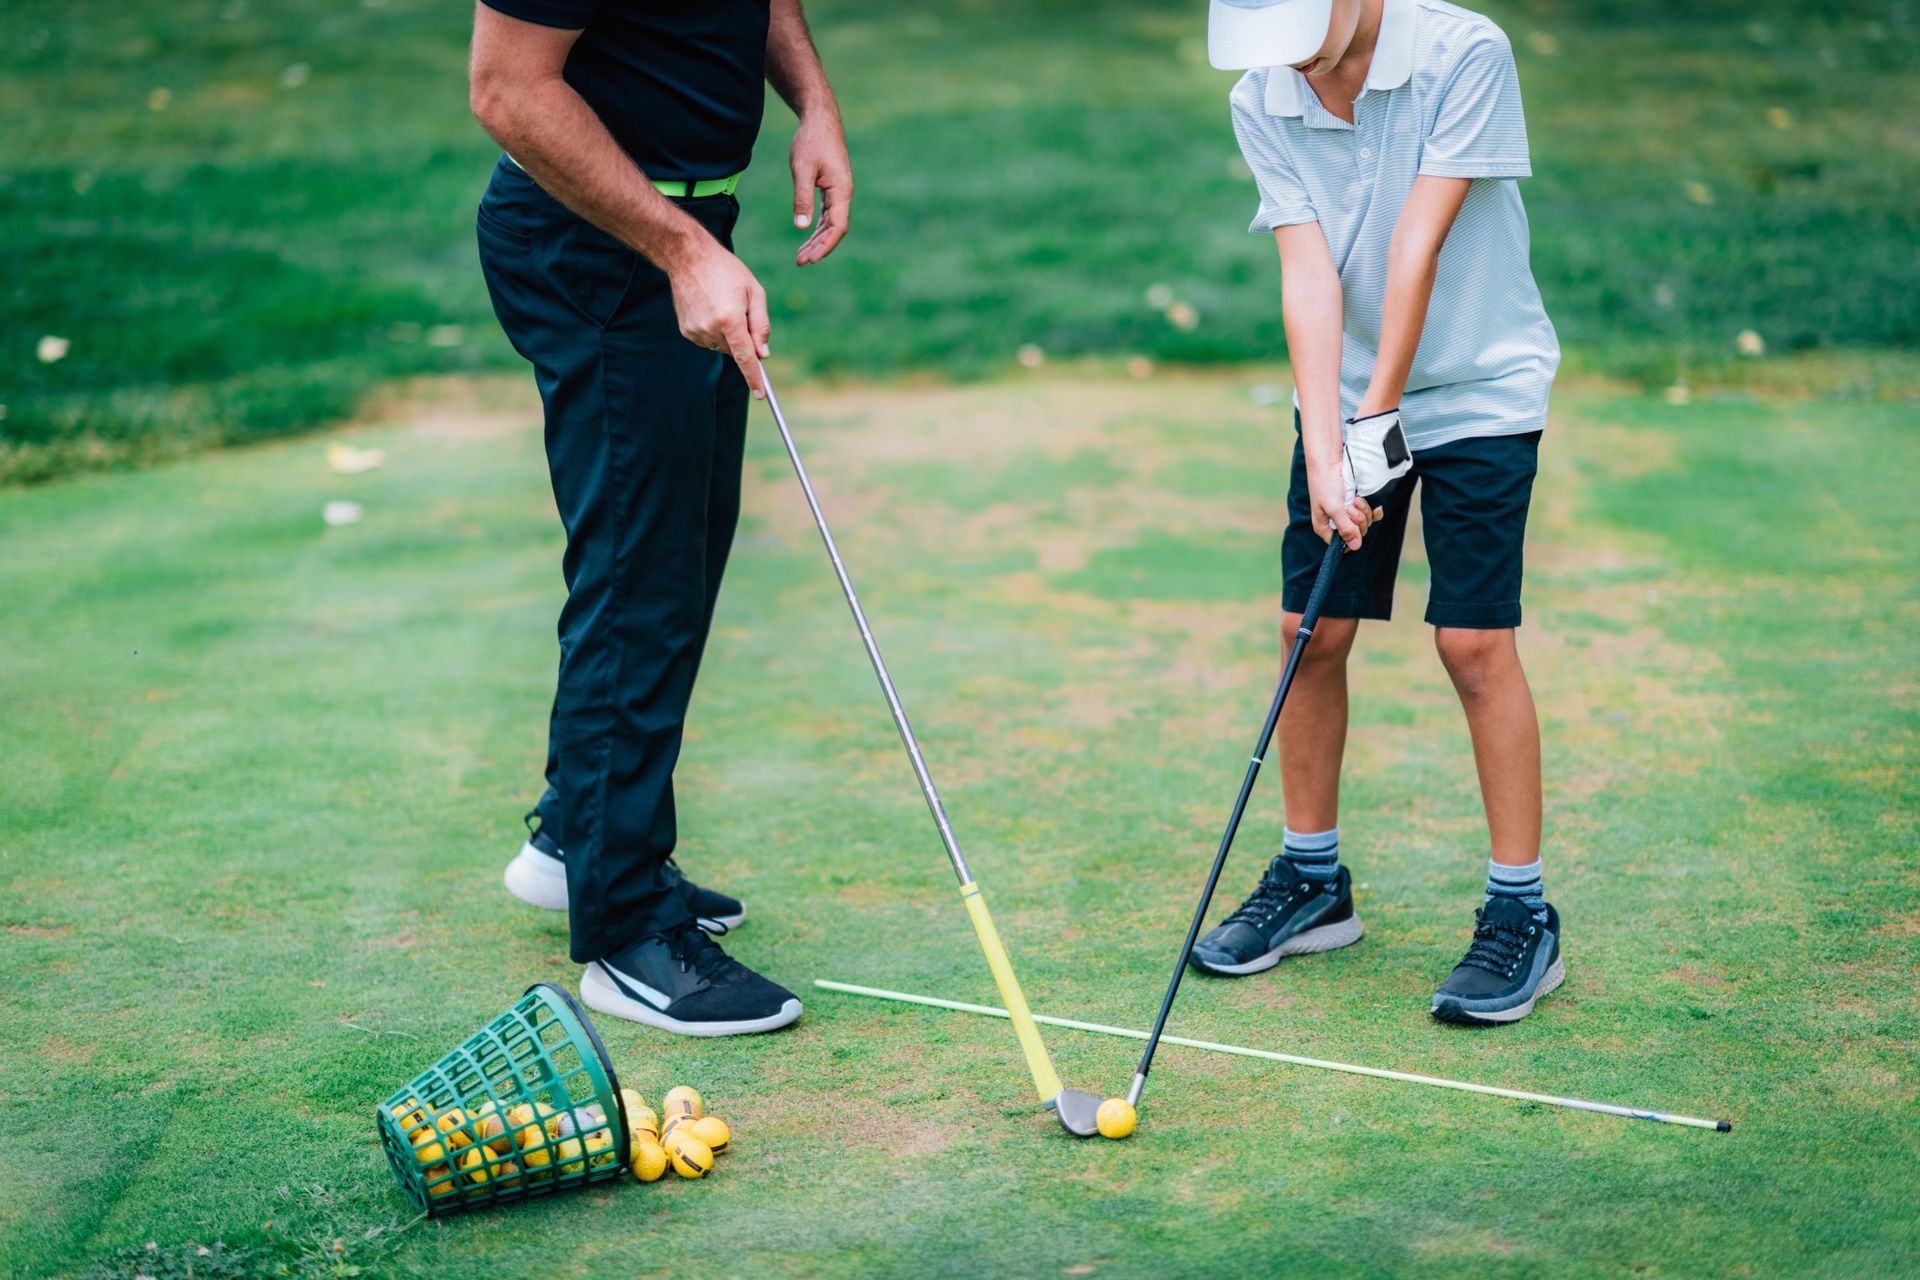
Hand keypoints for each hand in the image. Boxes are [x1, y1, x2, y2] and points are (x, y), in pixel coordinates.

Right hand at [668, 237, 770, 396]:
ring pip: (722, 347)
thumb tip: (762, 355)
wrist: (688, 258)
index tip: (760, 394)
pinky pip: (708, 341)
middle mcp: (711, 329)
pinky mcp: (686, 331)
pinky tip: (710, 309)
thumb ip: (761, 325)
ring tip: (721, 305)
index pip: (745, 358)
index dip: (754, 378)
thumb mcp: (754, 292)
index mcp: (730, 320)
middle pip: (735, 351)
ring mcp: (696, 331)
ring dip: (728, 335)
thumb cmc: (727, 271)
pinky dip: (714, 331)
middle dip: (743, 340)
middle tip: (740, 311)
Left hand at [789, 110, 851, 264]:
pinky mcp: (832, 189)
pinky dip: (817, 228)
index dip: (825, 245)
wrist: (820, 119)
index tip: (810, 259)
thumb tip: (801, 227)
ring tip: (801, 256)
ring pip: (831, 224)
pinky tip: (807, 237)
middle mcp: (844, 194)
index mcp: (841, 191)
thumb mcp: (802, 168)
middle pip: (835, 230)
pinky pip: (827, 215)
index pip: (837, 227)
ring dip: (817, 241)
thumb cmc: (811, 140)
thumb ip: (802, 197)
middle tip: (800, 262)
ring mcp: (839, 192)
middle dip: (819, 248)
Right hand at [1308, 461, 1376, 550]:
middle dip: (1358, 519)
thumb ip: (1345, 528)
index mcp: (1325, 528)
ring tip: (1356, 498)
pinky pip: (1372, 515)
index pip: (1342, 544)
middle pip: (1356, 533)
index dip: (1350, 535)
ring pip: (1365, 523)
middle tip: (1351, 505)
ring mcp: (1349, 513)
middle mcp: (1337, 523)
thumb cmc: (1325, 483)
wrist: (1329, 461)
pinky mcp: (1359, 504)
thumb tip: (1356, 547)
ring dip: (1364, 511)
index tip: (1350, 522)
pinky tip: (1370, 503)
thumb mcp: (1333, 508)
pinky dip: (1373, 510)